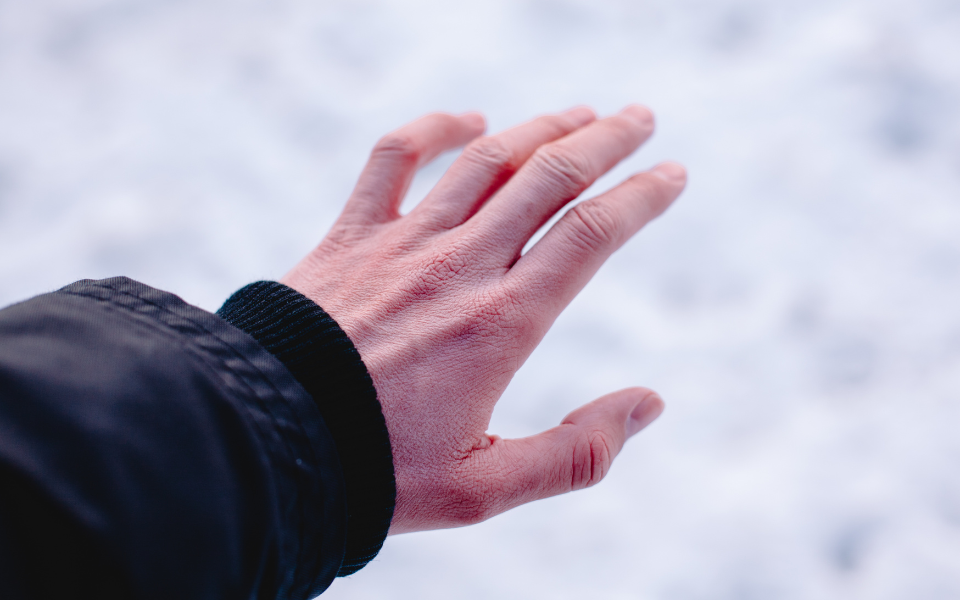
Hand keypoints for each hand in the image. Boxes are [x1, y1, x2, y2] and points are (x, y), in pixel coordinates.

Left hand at [281, 105, 686, 533]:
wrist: (265, 440)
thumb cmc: (376, 470)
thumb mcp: (485, 487)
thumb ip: (576, 453)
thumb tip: (651, 404)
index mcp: (501, 322)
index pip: (590, 234)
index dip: (641, 196)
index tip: (673, 173)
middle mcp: (459, 267)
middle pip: (549, 177)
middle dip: (605, 141)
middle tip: (641, 118)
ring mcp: (402, 242)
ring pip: (486, 160)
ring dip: (540, 129)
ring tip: (580, 113)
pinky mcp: (350, 234)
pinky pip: (395, 157)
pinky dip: (436, 129)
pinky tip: (469, 121)